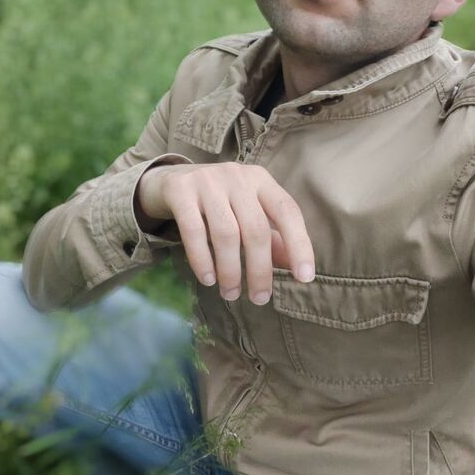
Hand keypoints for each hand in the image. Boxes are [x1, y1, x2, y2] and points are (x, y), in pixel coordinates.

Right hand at [136, 162, 314, 304]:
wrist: (169, 180)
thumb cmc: (218, 201)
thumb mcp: (247, 212)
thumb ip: (271, 236)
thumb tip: (294, 267)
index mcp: (260, 180)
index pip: (287, 211)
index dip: (299, 244)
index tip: (304, 277)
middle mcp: (237, 176)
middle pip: (255, 229)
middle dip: (259, 269)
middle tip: (259, 298)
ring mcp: (207, 181)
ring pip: (225, 233)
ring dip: (230, 270)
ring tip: (230, 293)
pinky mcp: (180, 191)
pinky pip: (193, 232)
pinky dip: (202, 260)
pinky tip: (207, 279)